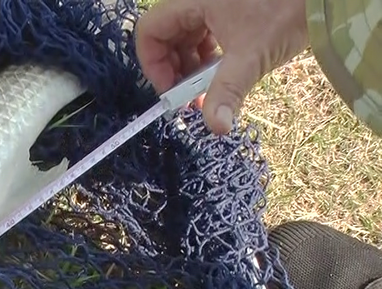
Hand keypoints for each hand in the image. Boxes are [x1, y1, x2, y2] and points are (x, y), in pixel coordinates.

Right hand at [134, 0, 309, 133]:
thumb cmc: (286, 12)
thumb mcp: (250, 56)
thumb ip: (226, 92)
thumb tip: (216, 127)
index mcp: (192, 1)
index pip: (150, 32)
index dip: (153, 64)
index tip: (171, 90)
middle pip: (166, 36)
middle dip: (174, 70)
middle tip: (189, 97)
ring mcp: (214, 3)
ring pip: (186, 36)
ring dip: (191, 66)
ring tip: (206, 90)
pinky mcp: (229, 8)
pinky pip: (206, 32)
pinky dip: (209, 55)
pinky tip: (223, 72)